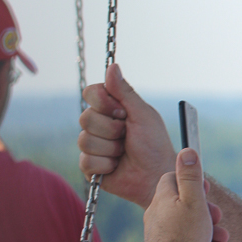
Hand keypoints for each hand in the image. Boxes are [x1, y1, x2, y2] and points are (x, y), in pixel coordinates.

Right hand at [78, 64, 175, 208]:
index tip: (123, 113)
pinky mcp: (90, 166)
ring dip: (111, 148)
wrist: (156, 175)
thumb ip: (125, 92)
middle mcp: (100, 125)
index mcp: (112, 109)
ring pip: (85, 140)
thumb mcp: (143, 114)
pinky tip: (117, 166)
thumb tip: (113, 66)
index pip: (90, 93)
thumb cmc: (154, 144)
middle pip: (85, 118)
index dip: (104, 103)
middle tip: (127, 136)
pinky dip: (106, 165)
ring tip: (124, 152)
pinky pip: (86, 161)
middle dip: (111, 129)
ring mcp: (93, 145)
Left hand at [143, 148, 228, 241]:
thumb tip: (186, 150)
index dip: (191, 181)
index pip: (172, 178)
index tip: (205, 190)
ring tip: (223, 238)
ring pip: (187, 224)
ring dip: (208, 229)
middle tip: (218, 217)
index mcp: (162, 197)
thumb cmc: (184, 235)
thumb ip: (191, 176)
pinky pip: (184, 241)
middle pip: (183, 203)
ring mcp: (158, 233)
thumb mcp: (194, 201)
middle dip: (206, 210)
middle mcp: (156, 213)